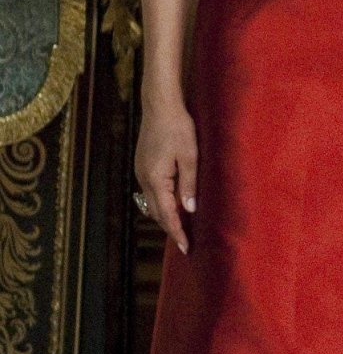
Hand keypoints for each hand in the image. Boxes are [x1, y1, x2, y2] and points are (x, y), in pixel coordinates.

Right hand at [135, 96, 197, 253]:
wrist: (159, 105)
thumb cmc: (177, 127)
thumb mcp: (190, 156)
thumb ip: (189, 184)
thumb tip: (189, 209)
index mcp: (155, 179)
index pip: (167, 214)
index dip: (177, 232)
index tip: (186, 248)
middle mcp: (144, 178)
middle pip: (157, 212)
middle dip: (171, 227)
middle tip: (186, 242)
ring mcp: (141, 171)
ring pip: (153, 202)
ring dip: (166, 215)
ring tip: (182, 227)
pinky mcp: (143, 164)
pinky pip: (152, 190)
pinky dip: (162, 201)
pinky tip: (174, 203)